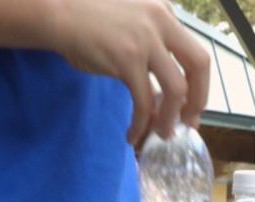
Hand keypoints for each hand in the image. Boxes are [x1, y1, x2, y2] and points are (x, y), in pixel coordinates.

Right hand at [48, 0, 210, 143]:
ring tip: (162, 134)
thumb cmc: (88, 24)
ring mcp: (145, 39)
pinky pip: (143, 101)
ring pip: (176, 89)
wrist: (54, 14)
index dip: (199, 85)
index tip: (191, 107)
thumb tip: (170, 94)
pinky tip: (133, 135)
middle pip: (199, 65)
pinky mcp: (126, 59)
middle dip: (199, 100)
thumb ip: (155, 46)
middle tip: (188, 122)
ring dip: (170, 118)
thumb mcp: (133, 23)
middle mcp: (161, 22)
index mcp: (165, 13)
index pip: (195, 53)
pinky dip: (141, 123)